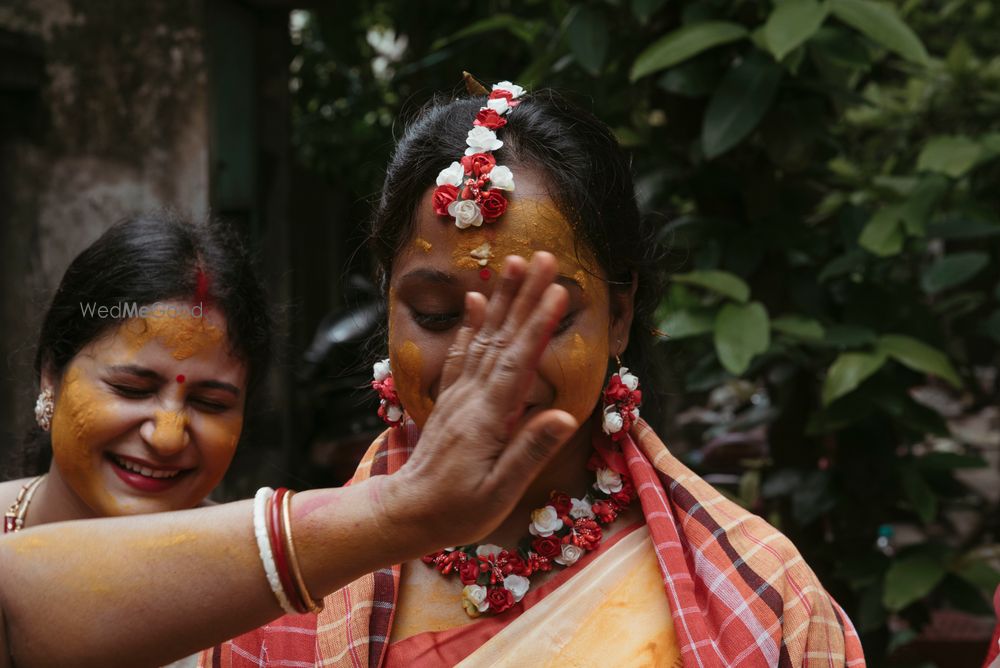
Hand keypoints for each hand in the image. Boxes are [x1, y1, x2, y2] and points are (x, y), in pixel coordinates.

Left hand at [382, 252, 577, 550]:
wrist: (404, 514)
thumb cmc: (456, 512)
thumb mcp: (498, 493)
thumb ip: (529, 451)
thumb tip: (564, 416)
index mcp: (487, 418)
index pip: (518, 362)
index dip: (539, 324)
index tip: (558, 290)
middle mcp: (471, 397)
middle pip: (502, 338)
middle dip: (524, 296)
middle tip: (543, 257)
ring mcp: (458, 395)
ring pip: (483, 338)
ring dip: (501, 299)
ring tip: (514, 263)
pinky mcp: (452, 399)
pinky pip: (463, 353)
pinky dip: (471, 324)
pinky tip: (475, 301)